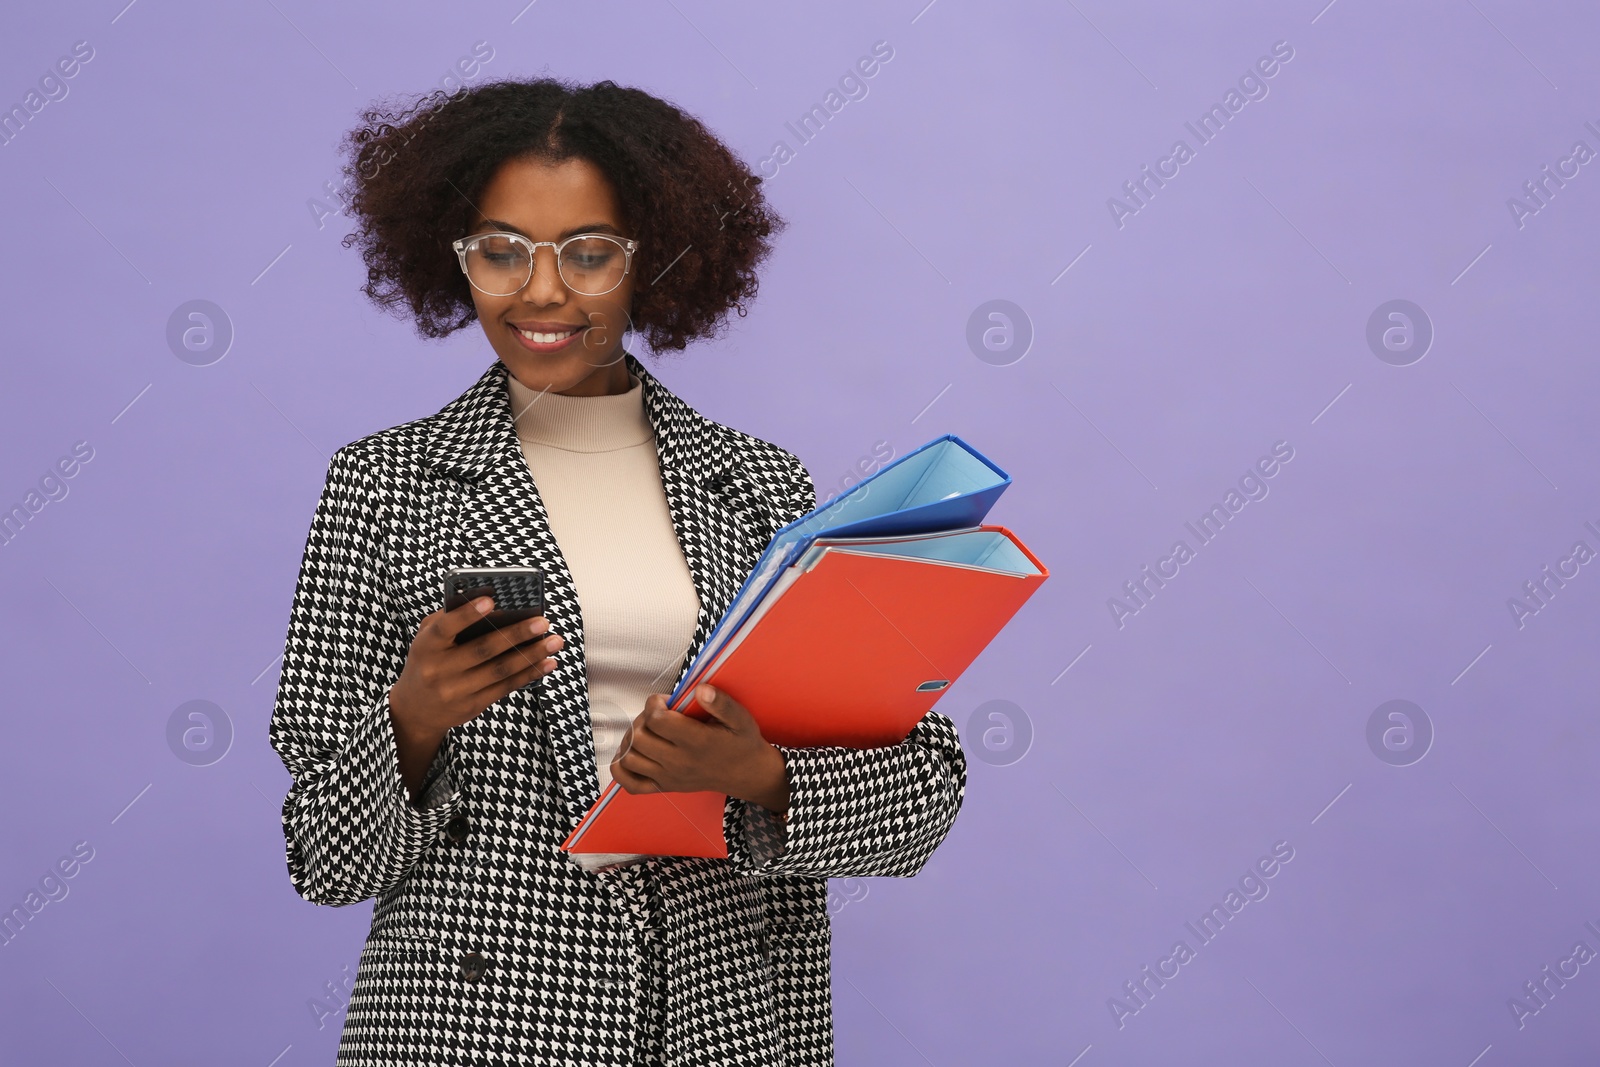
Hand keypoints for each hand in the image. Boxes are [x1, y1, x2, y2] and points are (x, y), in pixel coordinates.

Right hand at [389, 596, 563, 738]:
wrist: (416, 710)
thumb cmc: (429, 660)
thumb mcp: (428, 638)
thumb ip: (451, 619)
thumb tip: (494, 605)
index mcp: (426, 646)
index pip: (445, 627)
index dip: (467, 614)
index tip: (491, 600)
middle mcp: (439, 670)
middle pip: (483, 650)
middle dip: (516, 634)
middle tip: (543, 622)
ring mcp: (456, 691)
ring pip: (500, 670)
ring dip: (532, 655)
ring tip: (555, 641)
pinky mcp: (473, 706)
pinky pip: (505, 687)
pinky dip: (529, 674)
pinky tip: (547, 662)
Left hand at [611, 684, 789, 814]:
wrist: (747, 774)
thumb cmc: (741, 743)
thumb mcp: (740, 718)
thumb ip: (721, 703)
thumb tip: (700, 689)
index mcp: (697, 742)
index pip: (657, 720)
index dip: (655, 703)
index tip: (666, 701)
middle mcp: (679, 762)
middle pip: (639, 737)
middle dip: (642, 718)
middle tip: (658, 714)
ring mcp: (669, 777)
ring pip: (630, 757)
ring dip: (631, 739)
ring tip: (648, 730)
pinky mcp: (664, 787)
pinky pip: (630, 784)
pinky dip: (622, 768)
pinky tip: (632, 753)